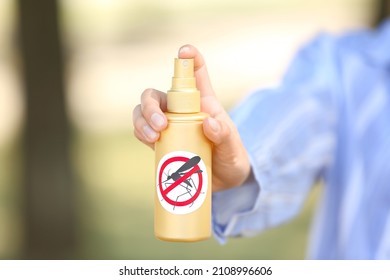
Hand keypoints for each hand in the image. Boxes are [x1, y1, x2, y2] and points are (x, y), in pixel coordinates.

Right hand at [132, 44, 250, 191]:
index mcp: (203, 104)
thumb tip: (208, 123)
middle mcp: (182, 111)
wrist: (224, 183)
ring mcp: (169, 127)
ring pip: (143, 113)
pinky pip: (142, 132)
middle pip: (156, 96)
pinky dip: (140, 133)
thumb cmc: (231, 159)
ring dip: (142, 120)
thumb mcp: (232, 148)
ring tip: (153, 136)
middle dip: (151, 105)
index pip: (196, 75)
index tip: (185, 51)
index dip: (190, 59)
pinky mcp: (161, 144)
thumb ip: (224, 136)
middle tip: (161, 125)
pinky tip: (149, 141)